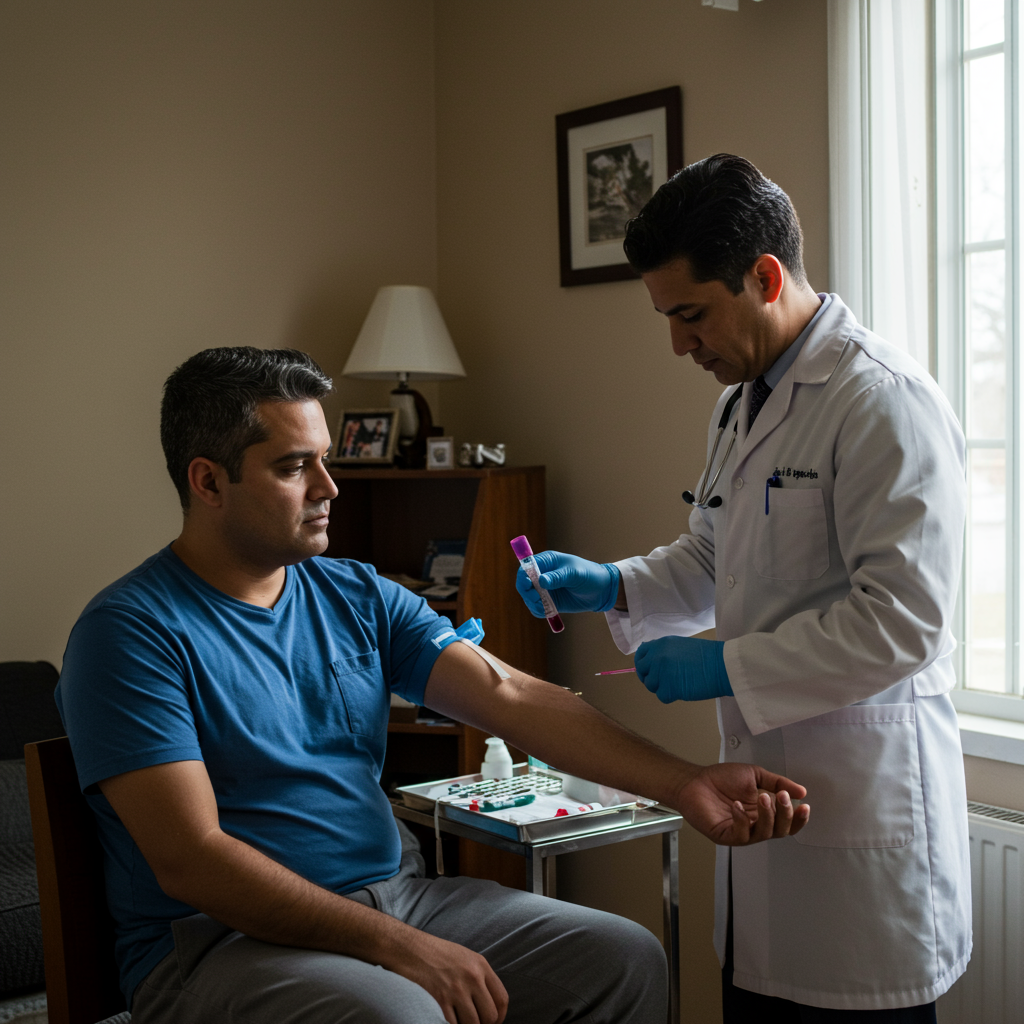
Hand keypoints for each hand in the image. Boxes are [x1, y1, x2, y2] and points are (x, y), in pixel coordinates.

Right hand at [390, 930, 507, 1023]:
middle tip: (475, 1023)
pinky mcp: (440, 999)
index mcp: (481, 965)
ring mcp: (456, 989)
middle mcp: (472, 977)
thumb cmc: (438, 953)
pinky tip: (450, 1019)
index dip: (500, 1017)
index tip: (494, 1022)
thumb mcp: (466, 957)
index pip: (502, 999)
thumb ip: (481, 977)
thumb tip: (490, 1003)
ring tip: (462, 1021)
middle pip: (490, 1015)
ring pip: (473, 1023)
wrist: (412, 949)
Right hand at [514, 550, 619, 614]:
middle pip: (523, 584)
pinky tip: (550, 612)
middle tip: (539, 601)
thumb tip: (541, 580)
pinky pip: (536, 608)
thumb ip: (558, 577)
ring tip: (548, 607)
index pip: (526, 567)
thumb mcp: (575, 574)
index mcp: (546, 561)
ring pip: (528, 598)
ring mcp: (544, 589)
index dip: (523, 577)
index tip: (529, 587)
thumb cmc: (589, 575)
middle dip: (528, 594)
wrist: (602, 591)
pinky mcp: (549, 601)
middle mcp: (542, 574)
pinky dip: (540, 611)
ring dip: (534, 605)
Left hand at [635, 636, 731, 701]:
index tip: (648, 670)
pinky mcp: (668, 688)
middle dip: (651, 677)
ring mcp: (661, 672)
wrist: (723, 665)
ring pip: (651, 686)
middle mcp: (657, 656)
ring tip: (679, 683)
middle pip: (642, 671)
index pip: (640, 654)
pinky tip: (684, 689)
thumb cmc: (707, 656)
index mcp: (660, 644)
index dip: (642, 663)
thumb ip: (664, 651)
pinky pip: (662, 696)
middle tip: (665, 681)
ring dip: (662, 687)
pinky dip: (671, 696)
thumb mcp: (680, 645)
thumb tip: (651, 660)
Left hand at [674, 762, 809, 845]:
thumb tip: (802, 792)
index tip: (804, 805)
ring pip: (764, 834)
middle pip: (780, 831)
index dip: (798, 818)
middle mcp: (755, 826)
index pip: (787, 823)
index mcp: (764, 814)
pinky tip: (737, 805)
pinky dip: (742, 820)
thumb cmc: (722, 779)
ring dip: (767, 816)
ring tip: (762, 797)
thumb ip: (777, 782)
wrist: (695, 780)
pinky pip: (741, 834)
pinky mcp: (725, 835)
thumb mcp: (755, 776)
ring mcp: (741, 832)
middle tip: (781, 796)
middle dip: (785, 815)